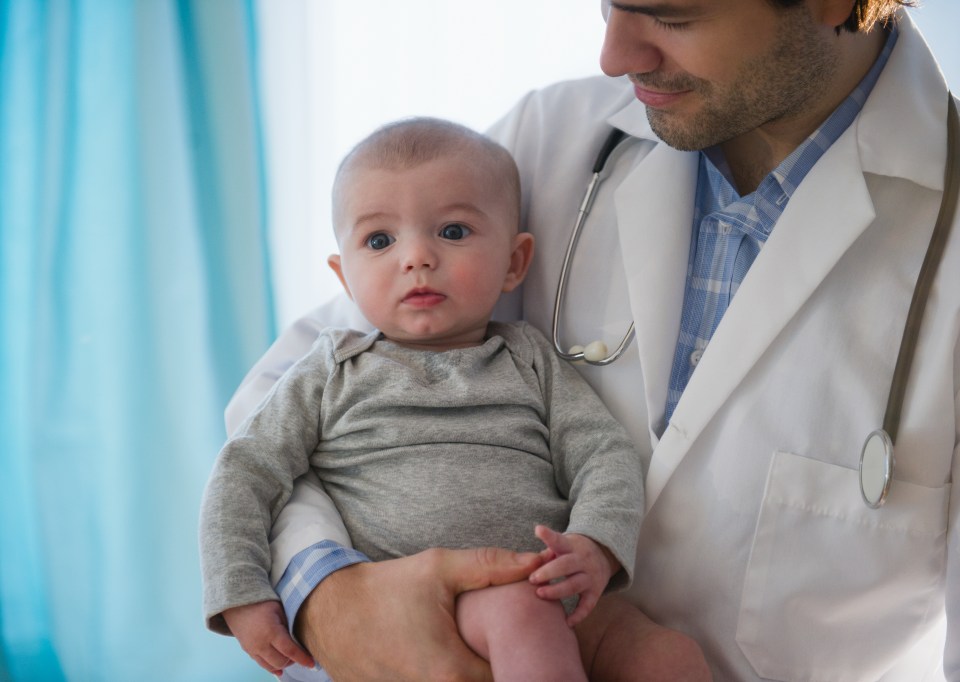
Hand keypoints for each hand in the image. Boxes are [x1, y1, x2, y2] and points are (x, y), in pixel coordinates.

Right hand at [222, 600, 314, 675]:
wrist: (238, 605)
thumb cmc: (262, 604)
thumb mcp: (279, 610)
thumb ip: (288, 625)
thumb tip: (298, 639)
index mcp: (271, 632)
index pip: (290, 650)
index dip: (302, 658)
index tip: (312, 663)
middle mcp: (261, 644)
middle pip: (281, 661)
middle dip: (293, 660)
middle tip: (299, 654)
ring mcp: (253, 649)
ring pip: (271, 666)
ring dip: (283, 664)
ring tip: (290, 658)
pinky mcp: (248, 651)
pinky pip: (261, 665)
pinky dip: (272, 667)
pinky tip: (279, 669)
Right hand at [294, 547, 541, 680]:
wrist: (330, 613)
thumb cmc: (387, 588)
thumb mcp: (439, 568)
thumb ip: (492, 566)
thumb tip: (538, 561)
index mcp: (453, 671)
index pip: (513, 675)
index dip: (524, 655)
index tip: (526, 634)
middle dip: (503, 664)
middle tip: (505, 638)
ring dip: (476, 670)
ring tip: (475, 642)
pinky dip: (451, 673)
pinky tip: (451, 650)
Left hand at [529, 525, 619, 625]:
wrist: (604, 553)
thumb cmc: (572, 550)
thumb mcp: (564, 544)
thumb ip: (547, 551)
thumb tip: (527, 561)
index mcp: (571, 546)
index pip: (559, 540)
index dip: (548, 535)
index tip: (538, 530)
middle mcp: (582, 560)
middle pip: (566, 565)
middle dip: (549, 571)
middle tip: (532, 579)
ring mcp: (591, 576)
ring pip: (574, 585)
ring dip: (557, 591)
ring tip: (540, 594)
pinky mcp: (596, 591)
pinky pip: (588, 605)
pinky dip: (578, 615)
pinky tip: (567, 622)